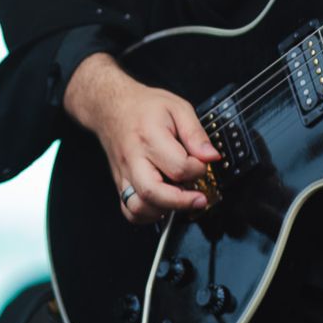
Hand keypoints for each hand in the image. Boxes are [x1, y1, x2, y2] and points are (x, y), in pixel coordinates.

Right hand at [65, 53, 220, 224]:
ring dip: (164, 210)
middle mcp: (134, 159)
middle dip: (181, 201)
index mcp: (150, 137)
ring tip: (180, 199)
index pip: (178, 166)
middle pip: (153, 192)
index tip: (203, 163)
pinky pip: (129, 211)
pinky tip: (162, 204)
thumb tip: (211, 157)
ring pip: (139, 207)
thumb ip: (196, 134)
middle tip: (199, 198)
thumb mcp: (178, 108)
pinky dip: (147, 216)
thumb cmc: (145, 107)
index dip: (197, 169)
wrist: (111, 107)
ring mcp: (125, 174)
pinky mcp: (120, 183)